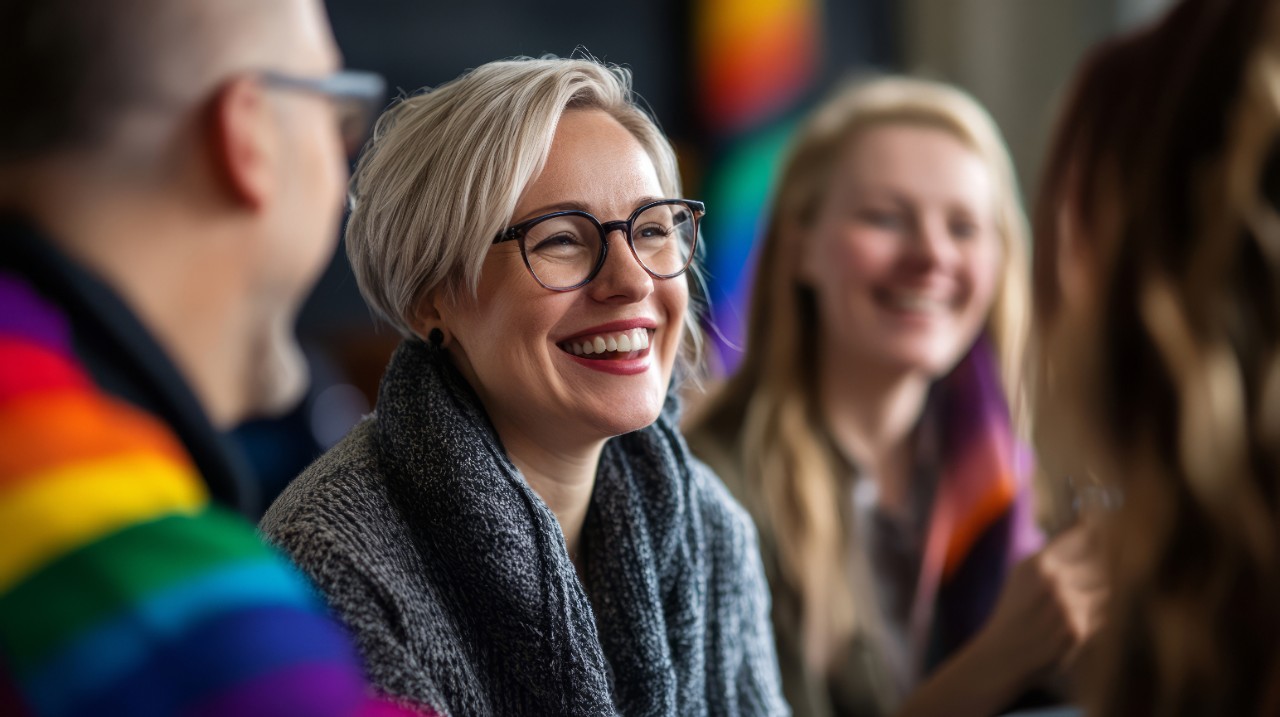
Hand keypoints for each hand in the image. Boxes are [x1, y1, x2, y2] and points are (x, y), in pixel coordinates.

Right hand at [974, 523, 1107, 687]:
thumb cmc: (1012, 612)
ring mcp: (1069, 606)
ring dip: (1096, 593)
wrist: (1004, 653)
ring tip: (1076, 602)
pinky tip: (1073, 620)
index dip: (1092, 530)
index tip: (1099, 525)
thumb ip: (1049, 557)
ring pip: (1104, 589)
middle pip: (1098, 562)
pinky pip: (1101, 614)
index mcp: (1038, 564)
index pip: (1080, 537)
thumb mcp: (1021, 575)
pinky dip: (1093, 615)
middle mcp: (1056, 581)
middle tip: (1096, 567)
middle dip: (1099, 566)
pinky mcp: (1079, 629)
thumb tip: (1082, 536)